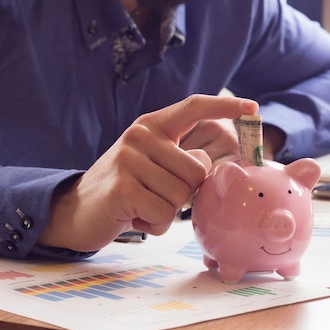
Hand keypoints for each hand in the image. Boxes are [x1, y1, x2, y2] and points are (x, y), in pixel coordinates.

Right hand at [38, 95, 258, 251]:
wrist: (76, 210)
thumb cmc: (126, 188)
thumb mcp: (155, 165)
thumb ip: (183, 160)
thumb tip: (209, 165)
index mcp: (152, 125)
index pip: (193, 107)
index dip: (225, 106)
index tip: (253, 108)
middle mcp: (140, 136)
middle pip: (198, 169)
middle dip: (185, 192)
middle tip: (155, 194)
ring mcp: (129, 160)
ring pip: (182, 195)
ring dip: (166, 211)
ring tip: (142, 205)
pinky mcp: (123, 187)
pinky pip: (164, 214)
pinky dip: (154, 224)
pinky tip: (133, 216)